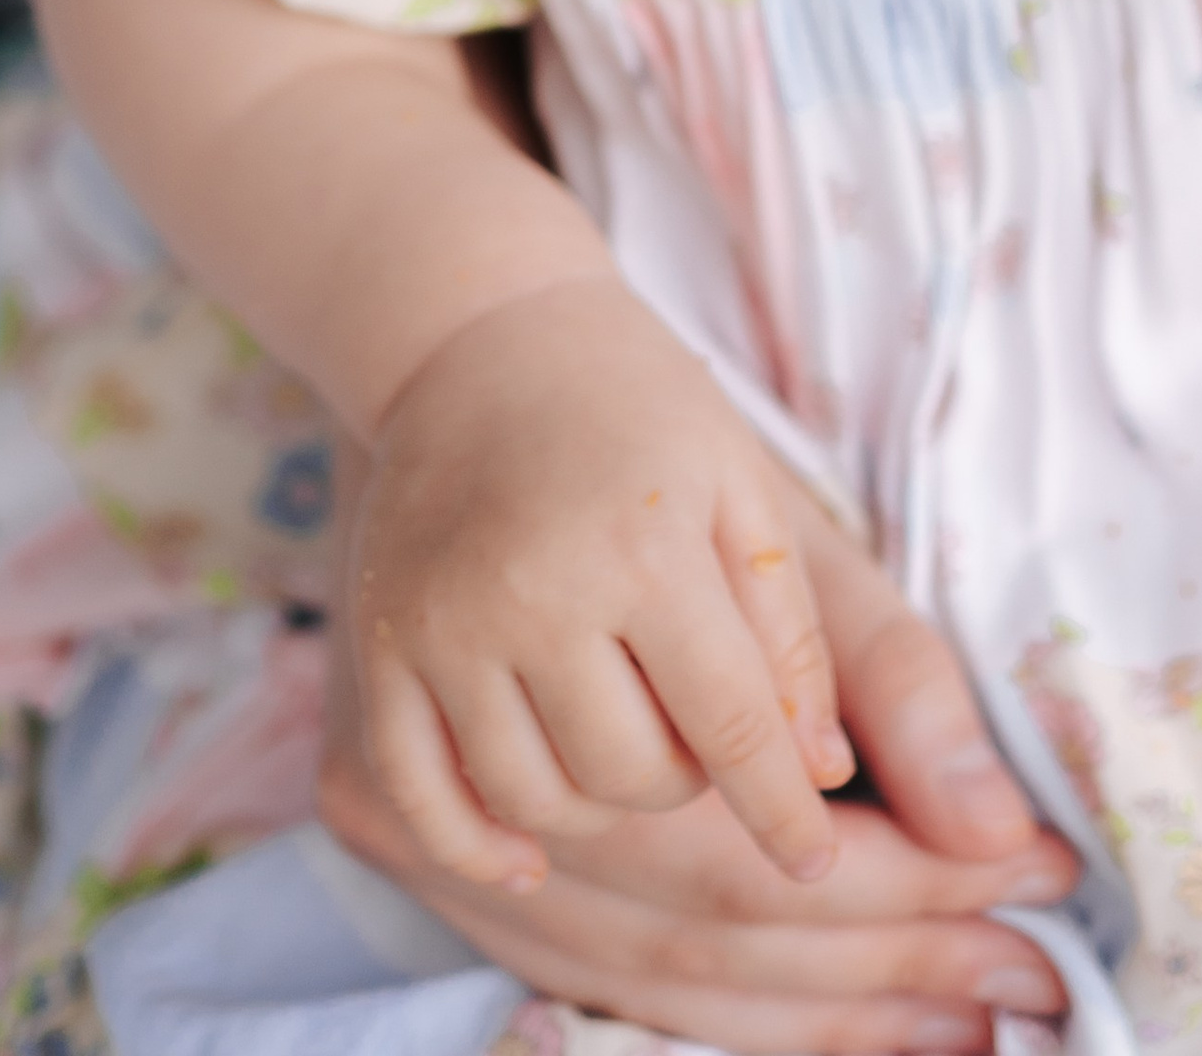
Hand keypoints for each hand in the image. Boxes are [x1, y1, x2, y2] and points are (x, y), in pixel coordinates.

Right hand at [349, 277, 857, 889]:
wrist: (481, 337)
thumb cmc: (639, 409)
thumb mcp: (743, 489)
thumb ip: (790, 633)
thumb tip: (818, 775)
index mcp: (644, 547)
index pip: (730, 729)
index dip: (782, 812)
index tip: (815, 865)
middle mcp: (534, 595)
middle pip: (636, 779)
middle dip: (689, 778)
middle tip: (698, 719)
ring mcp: (444, 628)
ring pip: (542, 802)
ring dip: (601, 803)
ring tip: (625, 736)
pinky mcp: (383, 648)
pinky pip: (426, 801)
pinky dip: (480, 848)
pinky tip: (529, 854)